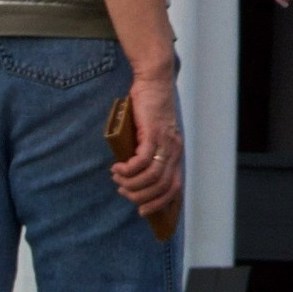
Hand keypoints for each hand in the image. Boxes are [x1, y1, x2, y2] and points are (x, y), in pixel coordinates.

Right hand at [112, 63, 181, 217]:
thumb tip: (132, 172)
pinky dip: (128, 170)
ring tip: (117, 178)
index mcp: (175, 152)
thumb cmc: (148, 106)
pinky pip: (142, 162)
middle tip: (124, 191)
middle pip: (162, 187)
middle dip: (141, 197)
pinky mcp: (152, 133)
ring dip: (131, 184)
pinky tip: (117, 168)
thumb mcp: (150, 133)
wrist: (153, 80)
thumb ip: (146, 150)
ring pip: (151, 178)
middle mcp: (173, 150)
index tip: (143, 211)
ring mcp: (164, 142)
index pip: (174, 188)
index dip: (160, 203)